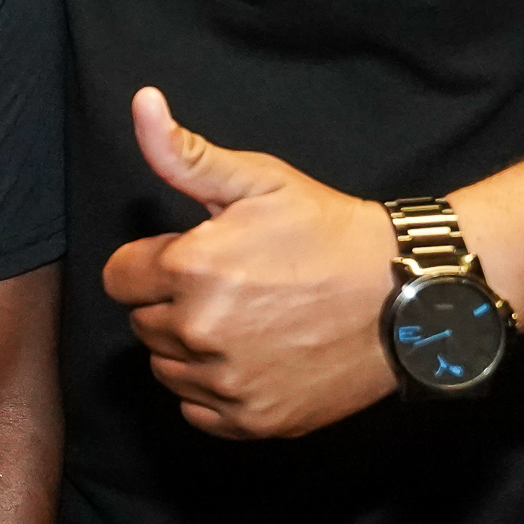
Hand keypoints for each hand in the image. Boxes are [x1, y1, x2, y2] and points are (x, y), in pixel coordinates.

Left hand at [100, 87, 398, 437]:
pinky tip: (250, 358)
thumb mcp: (258, 180)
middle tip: (229, 286)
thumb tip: (142, 104)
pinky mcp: (254, 420)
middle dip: (171, 303)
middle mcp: (200, 332)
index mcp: (190, 269)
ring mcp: (228, 382)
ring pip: (166, 368)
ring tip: (244, 320)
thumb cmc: (329, 232)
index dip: (152, 263)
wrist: (404, 295)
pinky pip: (197, 409)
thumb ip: (184, 154)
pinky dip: (213, 389)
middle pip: (141, 324)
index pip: (119, 278)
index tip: (192, 257)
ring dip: (188, 348)